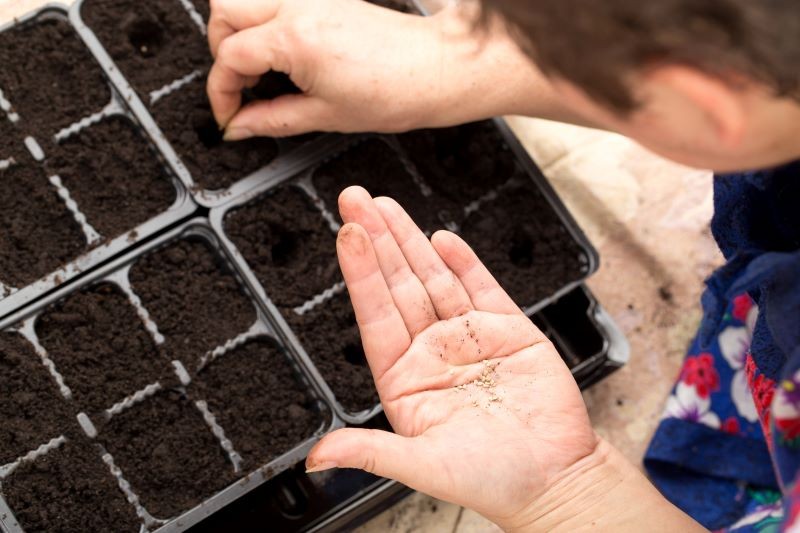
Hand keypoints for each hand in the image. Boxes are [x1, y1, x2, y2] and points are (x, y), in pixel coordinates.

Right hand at [206, 0, 567, 138]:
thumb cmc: (395, 91)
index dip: (222, 93)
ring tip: (259, 70)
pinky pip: (277, 0)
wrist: (435, 70)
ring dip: (239, 32)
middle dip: (222, 54)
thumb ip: (271, 120)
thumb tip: (239, 126)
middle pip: (224, 13)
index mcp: (294, 37)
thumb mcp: (324, 116)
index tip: (230, 115)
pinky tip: (283, 54)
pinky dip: (266, 23)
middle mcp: (299, 6)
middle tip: (241, 89)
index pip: (230, 57)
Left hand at [306, 187, 705, 531]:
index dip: (361, 273)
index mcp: (405, 379)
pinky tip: (441, 238)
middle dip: (379, 240)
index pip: (375, 315)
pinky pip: (481, 287)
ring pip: (434, 278)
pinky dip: (463, 261)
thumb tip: (317, 457)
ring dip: (411, 241)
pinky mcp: (508, 330)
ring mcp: (469, 338)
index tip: (348, 235)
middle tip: (356, 199)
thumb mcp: (422, 466)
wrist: (555, 480)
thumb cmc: (492, 481)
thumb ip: (369, 451)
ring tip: (387, 206)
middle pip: (399, 285)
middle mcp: (432, 352)